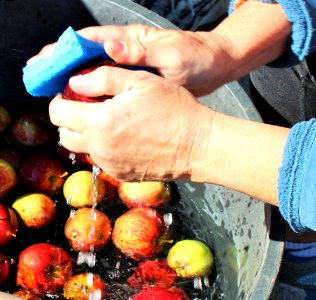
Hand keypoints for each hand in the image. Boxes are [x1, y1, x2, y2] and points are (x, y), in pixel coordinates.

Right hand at [28, 24, 231, 96]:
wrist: (215, 70)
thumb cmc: (196, 58)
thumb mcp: (171, 53)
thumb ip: (141, 52)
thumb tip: (109, 47)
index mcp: (130, 41)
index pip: (91, 41)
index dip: (66, 49)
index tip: (45, 60)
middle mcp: (127, 55)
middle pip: (88, 59)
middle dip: (64, 68)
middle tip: (42, 81)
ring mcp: (132, 72)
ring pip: (98, 77)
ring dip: (78, 86)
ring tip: (58, 99)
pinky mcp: (139, 87)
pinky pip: (113, 91)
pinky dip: (99, 98)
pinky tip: (89, 110)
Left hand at [49, 65, 214, 181]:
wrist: (197, 145)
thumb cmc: (174, 110)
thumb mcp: (140, 82)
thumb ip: (102, 79)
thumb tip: (74, 83)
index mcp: (100, 122)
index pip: (57, 114)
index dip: (60, 101)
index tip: (72, 95)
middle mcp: (100, 148)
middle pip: (64, 135)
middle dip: (69, 120)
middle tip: (88, 108)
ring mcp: (110, 164)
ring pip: (82, 149)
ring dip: (86, 134)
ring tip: (108, 122)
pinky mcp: (121, 174)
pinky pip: (102, 159)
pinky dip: (104, 147)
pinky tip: (124, 137)